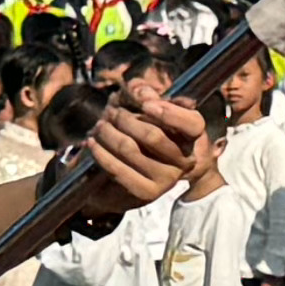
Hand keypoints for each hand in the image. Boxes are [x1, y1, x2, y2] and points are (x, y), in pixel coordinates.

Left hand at [82, 84, 216, 205]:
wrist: (135, 174)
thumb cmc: (142, 131)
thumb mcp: (145, 107)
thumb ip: (143, 92)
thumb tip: (139, 92)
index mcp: (192, 137)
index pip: (193, 124)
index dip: (170, 113)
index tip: (145, 104)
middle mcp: (184, 160)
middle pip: (153, 135)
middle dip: (124, 119)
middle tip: (110, 111)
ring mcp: (166, 179)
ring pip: (130, 149)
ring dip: (108, 132)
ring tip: (99, 125)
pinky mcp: (146, 193)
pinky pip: (117, 170)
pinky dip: (100, 153)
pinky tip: (92, 143)